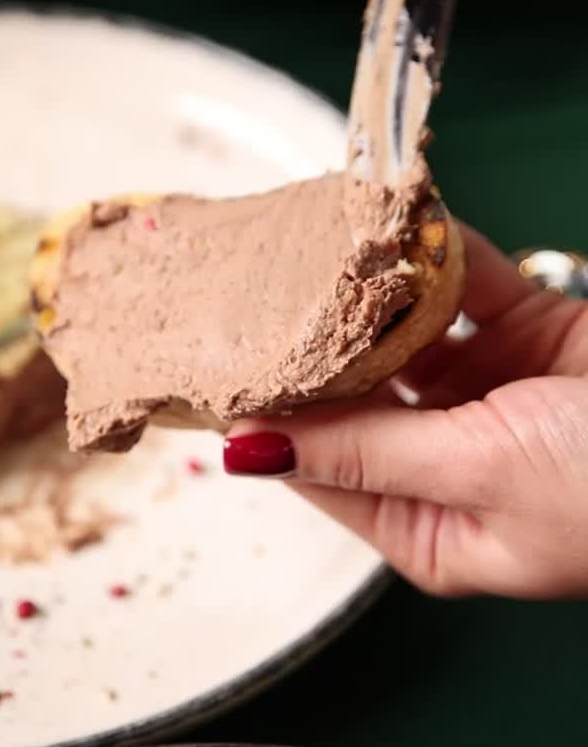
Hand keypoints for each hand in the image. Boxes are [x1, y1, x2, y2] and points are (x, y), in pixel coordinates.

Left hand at [223, 226, 587, 598]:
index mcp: (429, 527)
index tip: (214, 358)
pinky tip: (396, 219)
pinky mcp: (531, 335)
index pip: (320, 465)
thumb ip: (366, 453)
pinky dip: (439, 252)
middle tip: (250, 283)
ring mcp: (490, 394)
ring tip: (312, 240)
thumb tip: (247, 453)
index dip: (269, 413)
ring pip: (407, 333)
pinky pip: (469, 286)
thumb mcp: (478, 476)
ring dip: (370, 290)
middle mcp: (449, 461)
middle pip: (357, 395)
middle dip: (313, 342)